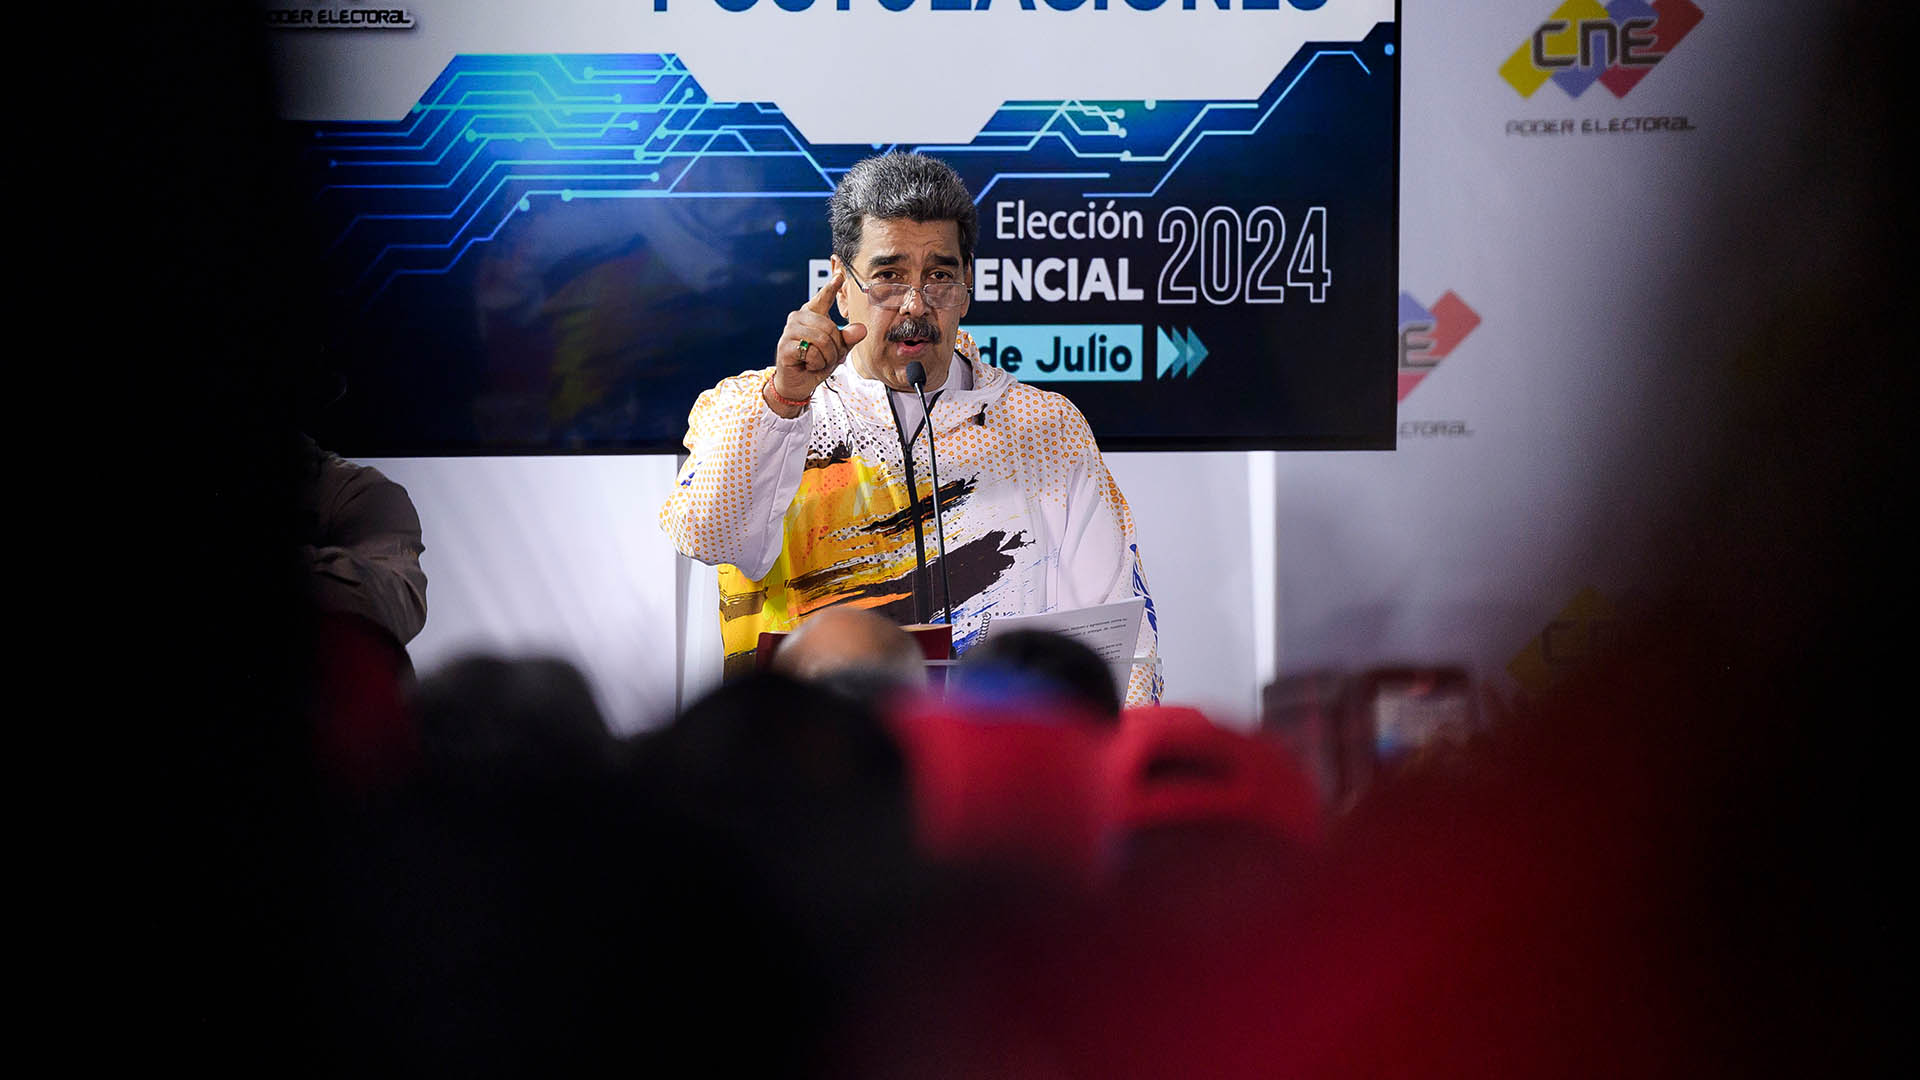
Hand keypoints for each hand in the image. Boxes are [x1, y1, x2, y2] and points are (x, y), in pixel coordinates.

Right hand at [766, 269, 866, 415]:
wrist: (798, 383)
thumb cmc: (816, 363)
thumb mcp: (837, 350)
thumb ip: (848, 338)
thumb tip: (861, 329)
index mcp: (812, 315)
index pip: (823, 298)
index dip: (831, 287)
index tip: (840, 275)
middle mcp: (798, 318)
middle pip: (829, 327)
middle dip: (835, 348)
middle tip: (829, 358)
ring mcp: (790, 331)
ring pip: (822, 340)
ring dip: (827, 357)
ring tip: (819, 362)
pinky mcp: (785, 346)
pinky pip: (812, 353)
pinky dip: (816, 363)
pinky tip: (808, 365)